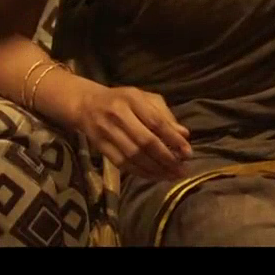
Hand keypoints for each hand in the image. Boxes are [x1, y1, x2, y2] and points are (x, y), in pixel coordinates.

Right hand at [59, 80, 192, 181]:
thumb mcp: (144, 98)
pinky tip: (154, 176)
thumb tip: (184, 134)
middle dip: (166, 158)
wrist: (87, 104)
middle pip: (145, 142)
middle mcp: (118, 115)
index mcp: (132, 99)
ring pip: (134, 156)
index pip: (156, 122)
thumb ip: (164, 115)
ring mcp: (107, 131)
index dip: (173, 139)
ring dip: (155, 169)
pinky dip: (140, 172)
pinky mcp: (100, 146)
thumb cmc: (123, 100)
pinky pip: (122, 164)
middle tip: (182, 170)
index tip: (188, 153)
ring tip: (171, 176)